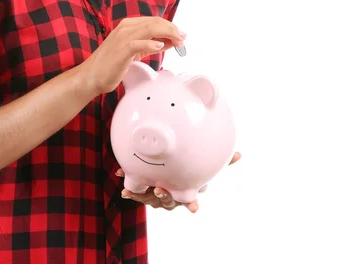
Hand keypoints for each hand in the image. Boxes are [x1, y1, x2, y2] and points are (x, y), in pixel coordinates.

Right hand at [80, 16, 186, 97]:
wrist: (92, 76)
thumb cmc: (111, 65)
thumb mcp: (134, 52)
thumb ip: (150, 45)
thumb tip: (169, 41)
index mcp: (127, 26)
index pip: (154, 20)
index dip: (170, 26)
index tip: (181, 36)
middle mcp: (125, 28)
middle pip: (155, 22)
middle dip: (172, 29)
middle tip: (183, 39)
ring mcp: (123, 37)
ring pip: (150, 28)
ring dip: (167, 34)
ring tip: (178, 42)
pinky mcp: (122, 50)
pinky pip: (139, 43)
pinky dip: (152, 43)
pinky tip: (161, 46)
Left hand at [116, 151, 241, 212]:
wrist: (167, 178)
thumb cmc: (189, 173)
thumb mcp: (204, 166)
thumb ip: (221, 161)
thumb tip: (239, 154)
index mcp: (186, 193)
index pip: (190, 200)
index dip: (191, 204)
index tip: (193, 209)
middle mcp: (172, 197)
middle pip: (169, 201)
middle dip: (164, 197)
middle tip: (159, 190)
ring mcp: (157, 197)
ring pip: (150, 199)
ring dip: (144, 194)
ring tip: (135, 189)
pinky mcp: (144, 192)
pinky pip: (138, 192)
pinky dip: (132, 190)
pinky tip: (124, 188)